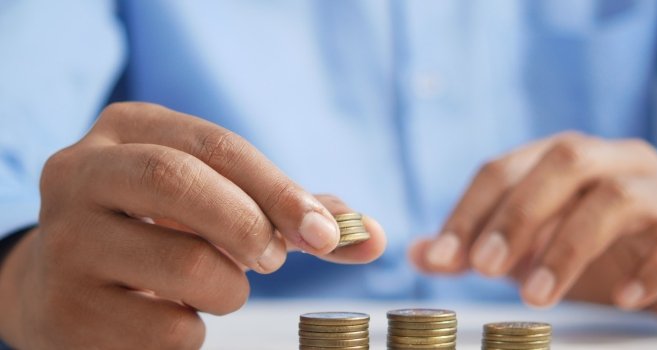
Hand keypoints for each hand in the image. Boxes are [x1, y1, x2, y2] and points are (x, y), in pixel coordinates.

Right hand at [0, 103, 385, 348]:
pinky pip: (164, 329)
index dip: (280, 189)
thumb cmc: (162, 231)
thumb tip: (372, 236)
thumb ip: (291, 212)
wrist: (70, 283)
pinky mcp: (66, 308)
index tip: (326, 233)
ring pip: (184, 266)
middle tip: (273, 260)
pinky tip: (172, 315)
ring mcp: (66, 241)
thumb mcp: (216, 200)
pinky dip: (194, 330)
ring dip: (228, 290)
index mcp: (129, 130)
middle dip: (249, 225)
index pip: (216, 145)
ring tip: (216, 288)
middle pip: (180, 183)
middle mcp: (82, 173)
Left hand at [410, 132, 656, 328]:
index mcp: (562, 157)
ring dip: (569, 247)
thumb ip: (476, 246)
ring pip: (617, 197)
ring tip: (538, 296)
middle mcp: (611, 160)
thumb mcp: (529, 246)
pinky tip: (622, 298)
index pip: (504, 168)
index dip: (469, 211)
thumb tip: (417, 254)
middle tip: (485, 268)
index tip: (441, 258)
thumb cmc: (597, 248)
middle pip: (563, 162)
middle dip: (518, 215)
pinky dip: (649, 269)